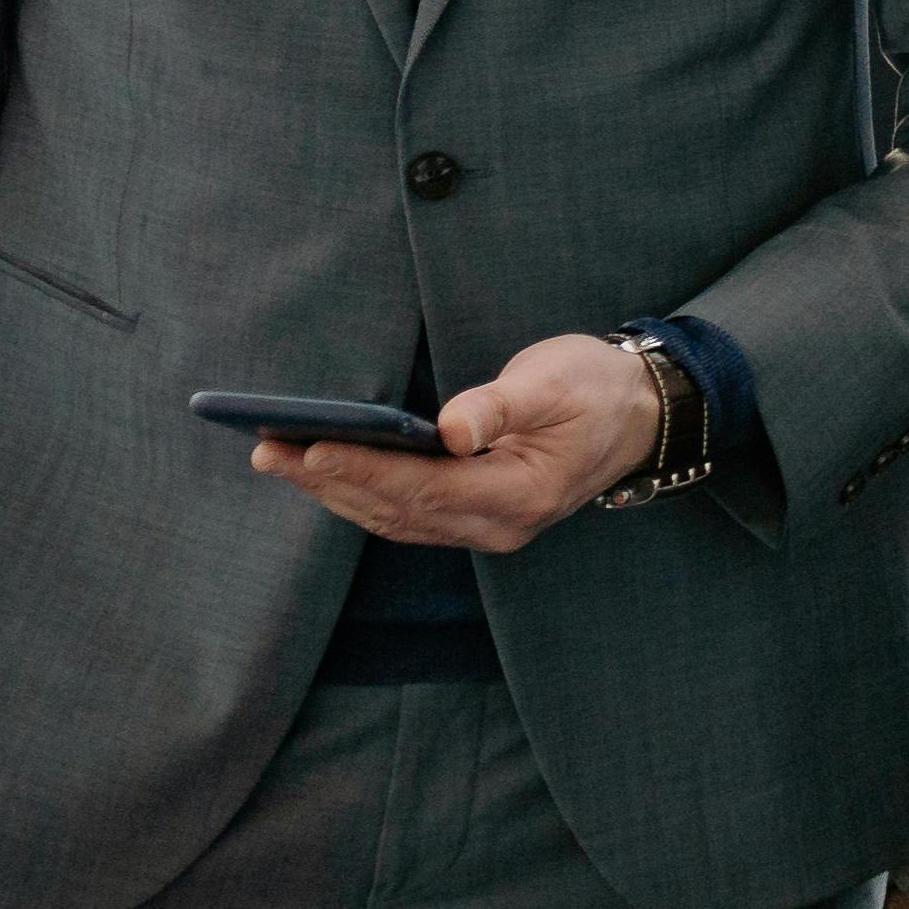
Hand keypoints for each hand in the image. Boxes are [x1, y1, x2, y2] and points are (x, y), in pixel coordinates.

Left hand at [252, 332, 651, 553]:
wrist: (639, 416)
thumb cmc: (597, 389)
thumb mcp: (557, 382)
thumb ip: (502, 405)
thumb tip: (450, 429)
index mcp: (522, 493)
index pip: (428, 489)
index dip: (368, 471)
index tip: (314, 448)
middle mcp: (499, 524)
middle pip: (399, 511)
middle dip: (331, 482)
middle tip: (270, 451)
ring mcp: (486, 526)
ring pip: (395, 519)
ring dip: (334, 492)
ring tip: (279, 458)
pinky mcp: (474, 515)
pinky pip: (406, 515)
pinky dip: (360, 495)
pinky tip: (324, 473)